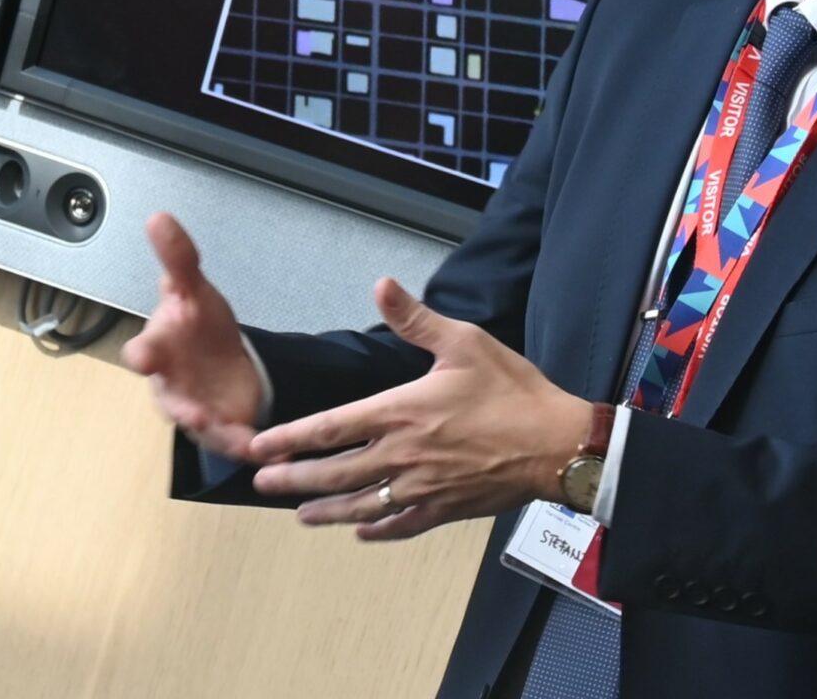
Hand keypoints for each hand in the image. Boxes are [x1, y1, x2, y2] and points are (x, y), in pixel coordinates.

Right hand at [121, 211, 263, 461]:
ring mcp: (195, 410)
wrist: (219, 354)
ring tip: (245, 441)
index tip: (146, 357)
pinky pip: (232, 441)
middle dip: (182, 410)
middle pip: (170, 402)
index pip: (141, 354)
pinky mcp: (222, 427)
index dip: (143, 355)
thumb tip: (159, 217)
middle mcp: (171, 386)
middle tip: (195, 416)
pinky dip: (249, 444)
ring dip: (221, 435)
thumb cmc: (196, 323)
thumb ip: (177, 257)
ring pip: (203, 428)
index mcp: (158, 350)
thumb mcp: (192, 287)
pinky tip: (272, 446)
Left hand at [244, 277, 593, 540]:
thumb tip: (381, 286)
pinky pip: (402, 525)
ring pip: (362, 505)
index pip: (331, 428)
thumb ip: (416, 319)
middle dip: (294, 480)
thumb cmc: (514, 392)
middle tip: (262, 484)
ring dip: (327, 511)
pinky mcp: (446, 508)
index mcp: (402, 412)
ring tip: (301, 515)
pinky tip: (363, 531)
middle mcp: (404, 455)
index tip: (259, 447)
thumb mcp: (465, 342)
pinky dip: (378, 529)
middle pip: (335, 473)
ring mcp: (423, 487)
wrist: (557, 444)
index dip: (289, 439)